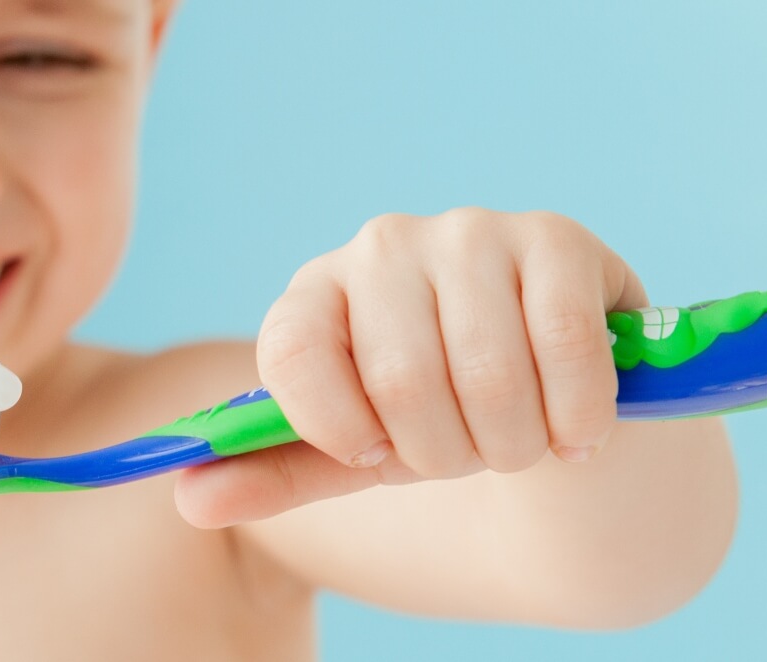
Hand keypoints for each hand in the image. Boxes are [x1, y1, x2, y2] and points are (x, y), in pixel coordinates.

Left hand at [176, 207, 646, 527]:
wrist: (547, 395)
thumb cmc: (431, 418)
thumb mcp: (349, 453)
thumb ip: (271, 473)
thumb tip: (189, 500)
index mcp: (314, 294)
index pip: (292, 353)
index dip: (335, 427)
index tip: (373, 456)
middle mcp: (380, 247)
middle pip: (400, 380)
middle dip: (444, 454)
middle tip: (469, 455)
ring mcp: (468, 233)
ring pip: (488, 373)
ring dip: (514, 443)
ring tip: (520, 442)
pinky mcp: (554, 237)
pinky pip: (566, 344)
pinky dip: (576, 416)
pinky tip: (577, 430)